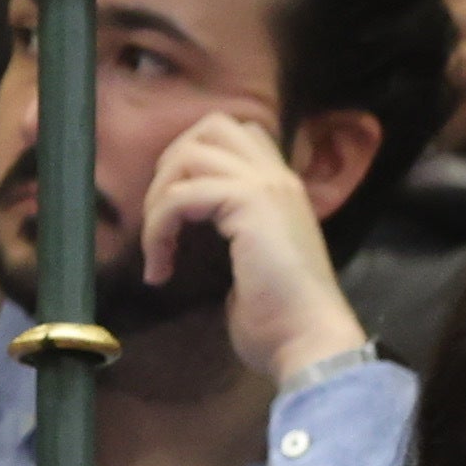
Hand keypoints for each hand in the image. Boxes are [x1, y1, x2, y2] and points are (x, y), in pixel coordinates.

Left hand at [135, 106, 365, 384]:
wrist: (308, 339)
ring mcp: (266, 186)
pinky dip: (157, 230)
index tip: (180, 215)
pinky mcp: (248, 203)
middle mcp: (278, 177)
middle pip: (213, 125)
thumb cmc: (282, 319)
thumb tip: (191, 235)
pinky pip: (179, 196)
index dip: (196, 161)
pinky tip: (160, 268)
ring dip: (158, 199)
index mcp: (283, 190)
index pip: (239, 136)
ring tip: (158, 245)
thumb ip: (235, 233)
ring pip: (190, 153)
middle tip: (163, 219)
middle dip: (172, 165)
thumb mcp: (254, 262)